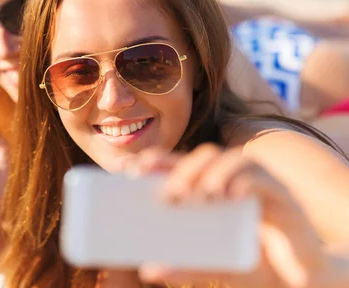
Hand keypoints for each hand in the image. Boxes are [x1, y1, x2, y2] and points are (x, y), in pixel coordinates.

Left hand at [125, 144, 335, 287]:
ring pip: (233, 159)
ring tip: (200, 194)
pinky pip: (263, 179)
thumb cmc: (255, 265)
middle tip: (170, 195)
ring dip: (213, 173)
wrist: (302, 280)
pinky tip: (231, 196)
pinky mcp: (282, 197)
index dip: (157, 161)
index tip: (131, 169)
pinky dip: (245, 183)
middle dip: (183, 169)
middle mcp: (233, 181)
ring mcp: (258, 185)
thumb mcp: (217, 266)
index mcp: (211, 191)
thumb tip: (148, 269)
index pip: (180, 166)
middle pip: (204, 157)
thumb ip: (187, 267)